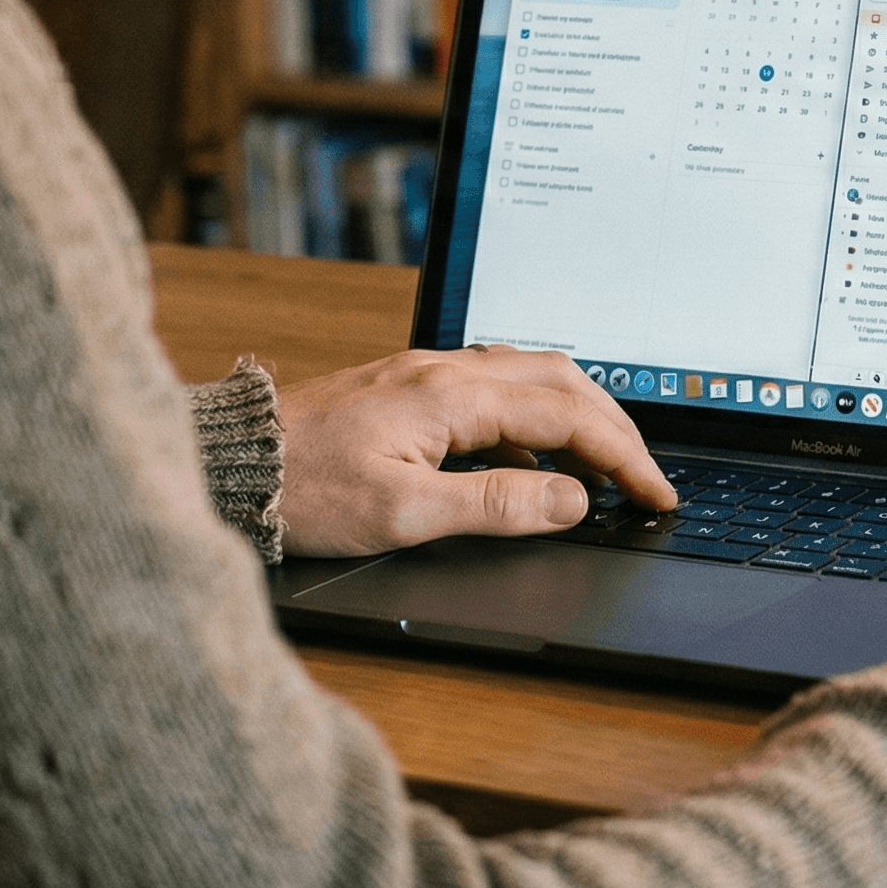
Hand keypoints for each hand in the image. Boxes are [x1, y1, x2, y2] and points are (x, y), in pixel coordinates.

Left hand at [274, 344, 676, 557]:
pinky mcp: (409, 388)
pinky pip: (496, 389)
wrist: (230, 462)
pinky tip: (533, 461)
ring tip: (606, 467)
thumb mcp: (403, 516)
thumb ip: (495, 506)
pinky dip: (537, 419)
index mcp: (452, 396)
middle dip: (616, 427)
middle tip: (646, 478)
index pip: (569, 417)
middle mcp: (445, 371)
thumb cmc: (302, 489)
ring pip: (531, 377)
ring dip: (580, 416)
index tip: (656, 495)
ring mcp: (426, 374)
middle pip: (562, 381)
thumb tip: (572, 501)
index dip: (624, 458)